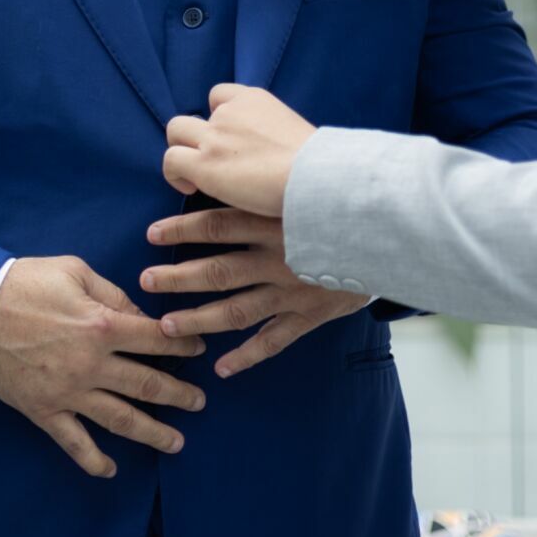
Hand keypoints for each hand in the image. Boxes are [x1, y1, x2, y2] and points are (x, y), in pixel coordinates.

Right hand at [0, 255, 206, 479]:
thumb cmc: (25, 283)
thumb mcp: (74, 271)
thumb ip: (112, 294)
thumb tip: (139, 316)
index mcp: (101, 325)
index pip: (155, 338)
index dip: (183, 344)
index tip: (200, 349)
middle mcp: (91, 364)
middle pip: (146, 385)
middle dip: (179, 395)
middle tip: (200, 402)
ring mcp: (68, 393)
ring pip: (120, 420)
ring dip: (152, 433)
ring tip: (176, 442)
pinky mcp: (44, 411)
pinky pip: (74, 443)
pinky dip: (93, 461)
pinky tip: (111, 470)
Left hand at [141, 207, 369, 377]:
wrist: (390, 235)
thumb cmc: (340, 205)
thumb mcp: (302, 187)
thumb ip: (266, 186)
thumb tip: (227, 169)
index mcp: (273, 222)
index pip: (216, 224)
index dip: (181, 229)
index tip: (151, 233)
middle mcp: (277, 257)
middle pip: (216, 270)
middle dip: (177, 278)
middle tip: (146, 280)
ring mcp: (291, 290)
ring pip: (236, 310)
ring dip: (199, 319)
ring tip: (168, 327)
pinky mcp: (309, 315)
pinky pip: (273, 340)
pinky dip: (247, 356)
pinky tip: (221, 367)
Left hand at [162, 83, 315, 217]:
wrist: (314, 176)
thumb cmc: (315, 163)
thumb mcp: (295, 131)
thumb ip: (274, 131)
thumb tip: (275, 148)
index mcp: (254, 98)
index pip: (220, 94)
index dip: (217, 118)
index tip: (226, 140)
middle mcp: (229, 111)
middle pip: (194, 115)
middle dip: (196, 137)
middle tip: (211, 162)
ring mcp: (214, 136)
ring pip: (175, 131)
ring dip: (181, 151)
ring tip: (195, 176)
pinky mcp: (204, 165)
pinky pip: (171, 160)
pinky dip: (175, 174)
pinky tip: (191, 189)